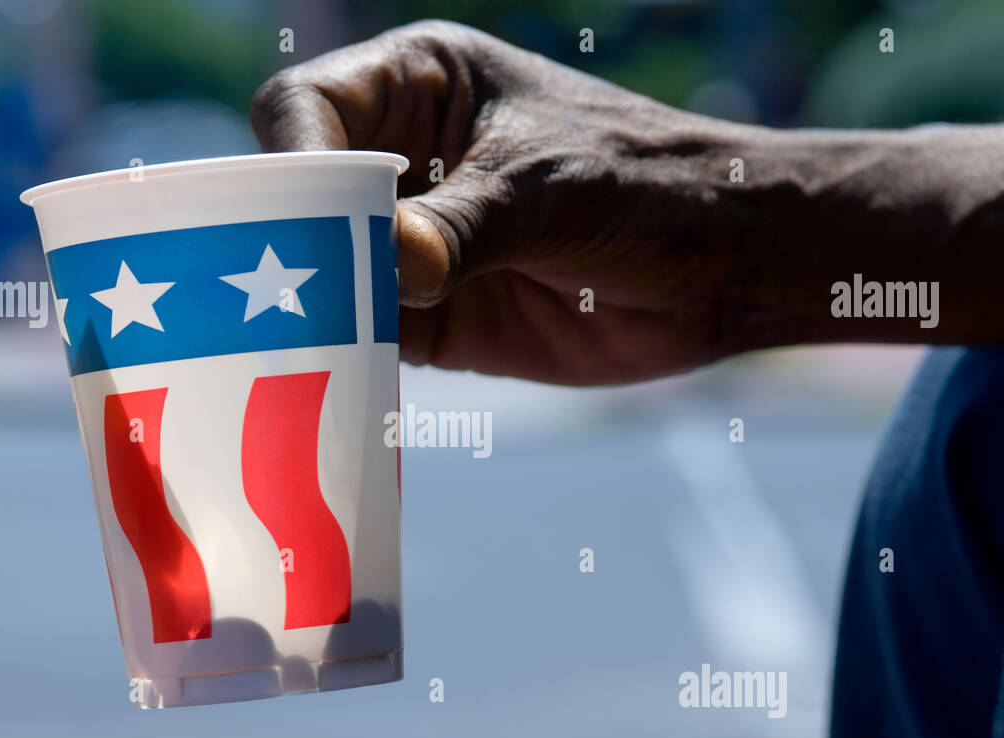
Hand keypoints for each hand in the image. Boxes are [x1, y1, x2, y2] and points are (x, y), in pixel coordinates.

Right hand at [250, 20, 747, 384]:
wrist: (724, 270)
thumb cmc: (648, 187)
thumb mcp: (548, 190)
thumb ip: (461, 225)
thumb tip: (386, 263)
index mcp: (420, 89)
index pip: (309, 107)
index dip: (287, 156)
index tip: (292, 214)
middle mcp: (402, 164)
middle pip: (300, 196)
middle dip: (284, 243)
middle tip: (278, 297)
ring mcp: (412, 247)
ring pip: (324, 275)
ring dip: (311, 313)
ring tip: (292, 352)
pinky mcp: (433, 320)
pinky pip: (367, 339)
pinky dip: (349, 361)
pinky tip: (335, 384)